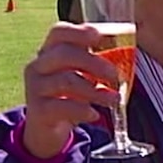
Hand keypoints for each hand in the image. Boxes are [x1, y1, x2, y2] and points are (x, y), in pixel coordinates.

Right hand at [23, 22, 119, 158]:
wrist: (47, 130)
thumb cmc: (67, 96)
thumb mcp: (79, 76)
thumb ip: (94, 64)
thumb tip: (126, 55)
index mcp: (49, 52)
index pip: (59, 32)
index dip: (78, 31)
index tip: (98, 36)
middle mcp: (38, 66)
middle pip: (64, 54)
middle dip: (93, 62)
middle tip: (114, 74)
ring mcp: (35, 88)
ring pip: (66, 81)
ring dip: (95, 91)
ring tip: (113, 99)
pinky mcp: (38, 110)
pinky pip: (61, 107)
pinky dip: (81, 110)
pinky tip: (94, 114)